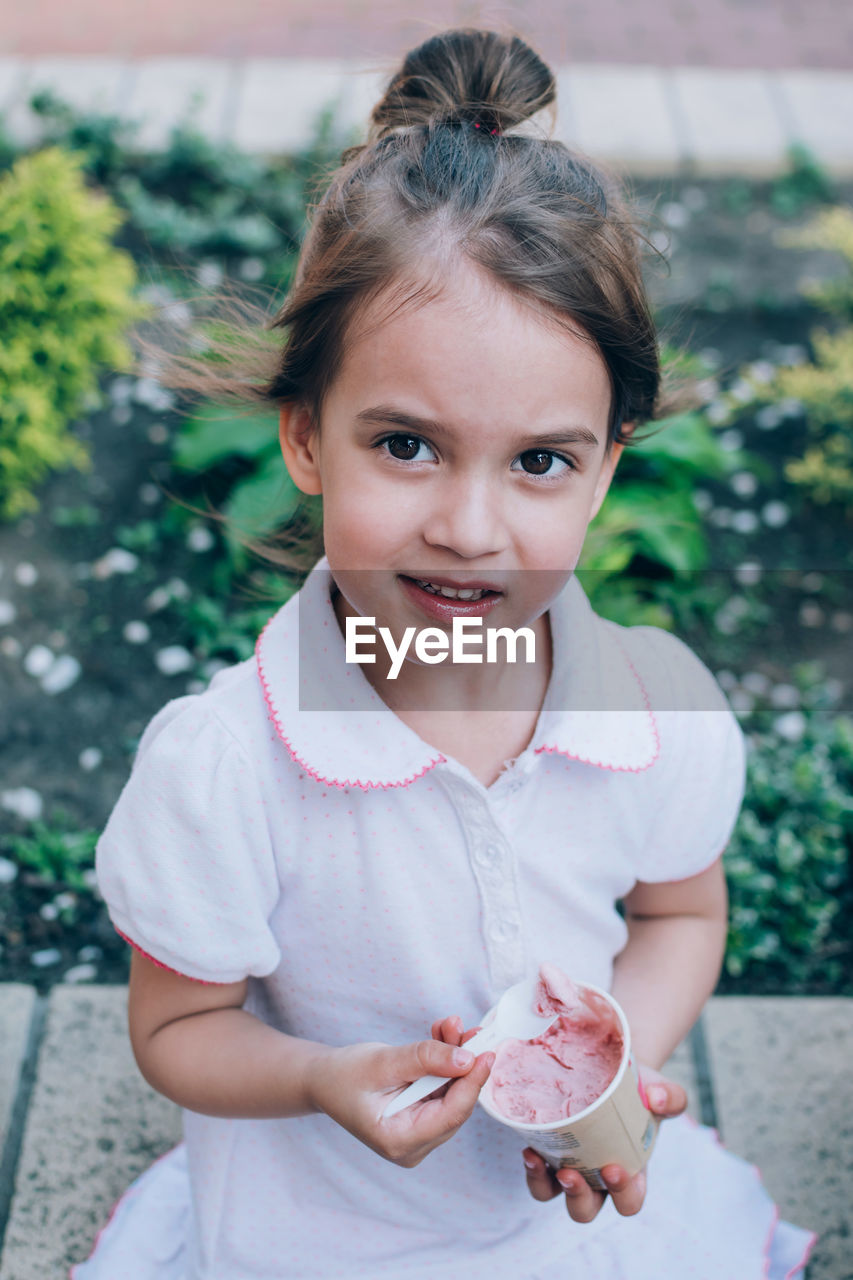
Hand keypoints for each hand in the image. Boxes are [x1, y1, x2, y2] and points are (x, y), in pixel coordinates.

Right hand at [308, 1018, 493, 1168]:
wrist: (323, 1081)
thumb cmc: (343, 1075)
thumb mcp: (382, 1062)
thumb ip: (424, 1059)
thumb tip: (467, 1059)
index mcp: (399, 1141)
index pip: (450, 1114)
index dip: (472, 1082)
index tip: (486, 1051)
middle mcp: (412, 1146)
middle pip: (454, 1104)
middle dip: (462, 1063)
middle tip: (464, 1027)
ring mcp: (417, 1136)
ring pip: (451, 1095)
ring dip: (454, 1058)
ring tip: (449, 1025)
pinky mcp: (420, 1121)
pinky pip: (442, 1091)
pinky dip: (444, 1064)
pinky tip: (442, 1037)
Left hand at [522, 1063, 686, 1222]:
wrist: (613, 1071)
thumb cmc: (640, 1090)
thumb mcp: (661, 1091)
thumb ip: (670, 1096)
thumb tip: (654, 1098)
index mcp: (631, 1174)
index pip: (629, 1203)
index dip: (622, 1194)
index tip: (612, 1168)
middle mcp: (598, 1180)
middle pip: (586, 1209)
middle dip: (578, 1198)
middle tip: (570, 1173)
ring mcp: (571, 1168)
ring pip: (553, 1196)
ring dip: (543, 1185)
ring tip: (537, 1160)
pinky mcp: (549, 1153)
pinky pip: (537, 1174)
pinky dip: (531, 1167)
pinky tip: (529, 1148)